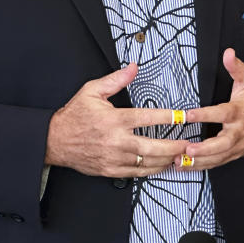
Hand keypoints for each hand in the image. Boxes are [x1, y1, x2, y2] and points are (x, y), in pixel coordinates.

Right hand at [45, 63, 188, 177]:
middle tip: (189, 145)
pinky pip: (136, 173)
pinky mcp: (110, 170)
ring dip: (167, 160)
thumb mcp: (92, 91)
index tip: (182, 117)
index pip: (148, 118)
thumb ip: (116, 80)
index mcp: (115, 120)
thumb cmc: (73, 116)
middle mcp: (116, 141)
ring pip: (147, 163)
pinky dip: (152, 171)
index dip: (168, 118)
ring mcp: (114, 158)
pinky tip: (162, 166)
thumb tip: (133, 68)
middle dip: (175, 146)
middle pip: (153, 147)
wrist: (54, 141)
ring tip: (181, 157)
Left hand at [179, 48, 243, 170]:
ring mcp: (238, 145)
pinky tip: (186, 166)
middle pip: (222, 143)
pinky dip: (202, 166)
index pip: (221, 113)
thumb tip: (228, 52)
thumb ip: (236, 67)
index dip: (205, 115)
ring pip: (218, 157)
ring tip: (179, 161)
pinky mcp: (235, 154)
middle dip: (204, 149)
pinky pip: (218, 162)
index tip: (187, 115)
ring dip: (199, 161)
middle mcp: (239, 131)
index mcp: (240, 111)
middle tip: (186, 148)